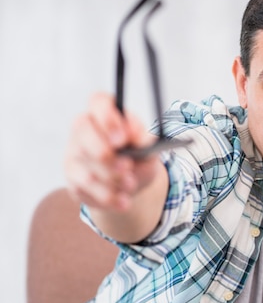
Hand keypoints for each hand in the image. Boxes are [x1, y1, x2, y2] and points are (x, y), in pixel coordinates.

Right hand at [64, 92, 159, 211]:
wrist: (132, 184)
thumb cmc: (140, 157)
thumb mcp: (150, 148)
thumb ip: (144, 140)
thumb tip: (134, 135)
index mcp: (105, 113)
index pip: (98, 102)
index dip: (108, 118)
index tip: (123, 139)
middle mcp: (84, 129)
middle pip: (82, 130)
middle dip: (105, 153)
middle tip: (126, 167)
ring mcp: (74, 153)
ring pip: (83, 166)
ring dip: (111, 180)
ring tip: (131, 185)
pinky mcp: (72, 178)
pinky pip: (85, 189)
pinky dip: (108, 197)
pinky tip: (123, 201)